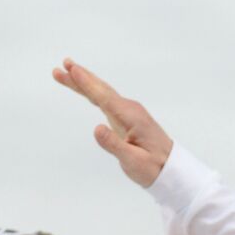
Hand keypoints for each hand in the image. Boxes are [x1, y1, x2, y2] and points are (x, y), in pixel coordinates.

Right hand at [52, 58, 173, 186]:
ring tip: (66, 72)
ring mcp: (129, 113)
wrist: (172, 169)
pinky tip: (85, 90)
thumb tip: (97, 128)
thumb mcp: (133, 161)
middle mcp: (130, 110)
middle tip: (62, 65)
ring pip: (102, 94)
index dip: (87, 83)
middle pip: (101, 90)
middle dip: (81, 77)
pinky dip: (93, 93)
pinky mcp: (128, 119)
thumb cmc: (154, 168)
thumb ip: (114, 145)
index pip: (104, 96)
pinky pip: (107, 101)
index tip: (73, 69)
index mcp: (131, 117)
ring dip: (84, 83)